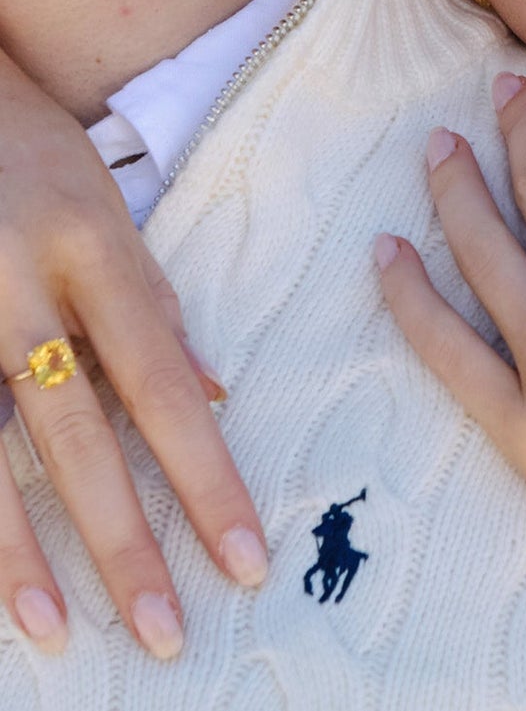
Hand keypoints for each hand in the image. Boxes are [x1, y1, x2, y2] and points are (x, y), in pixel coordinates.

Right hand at [0, 54, 265, 658]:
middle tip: (169, 630)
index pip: (163, 386)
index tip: (245, 555)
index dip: (207, 476)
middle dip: (126, 540)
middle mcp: (20, 288)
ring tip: (64, 631)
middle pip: (79, 435)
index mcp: (95, 252)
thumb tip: (211, 392)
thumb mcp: (108, 206)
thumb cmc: (34, 152)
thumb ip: (152, 302)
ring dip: (23, 553)